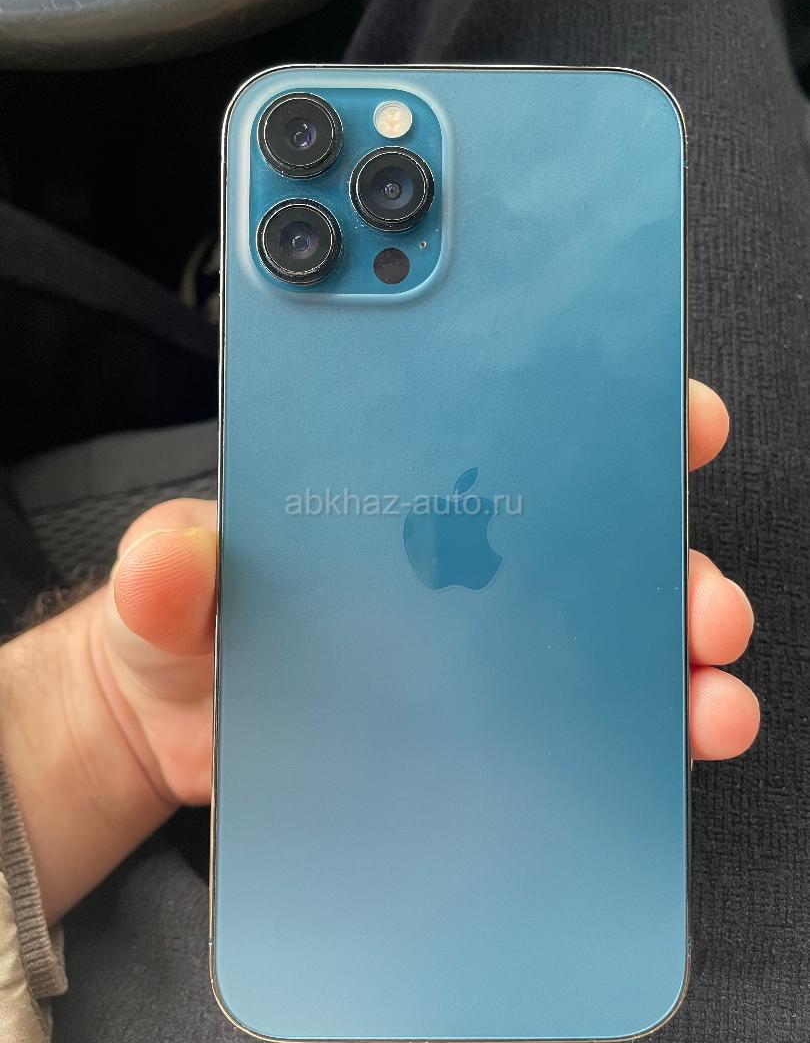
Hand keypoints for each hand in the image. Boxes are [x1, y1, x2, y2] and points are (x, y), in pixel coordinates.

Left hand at [0, 379, 756, 923]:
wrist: (175, 733)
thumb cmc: (179, 635)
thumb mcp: (163, 587)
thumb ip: (169, 562)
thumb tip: (181, 553)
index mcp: (397, 494)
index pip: (514, 431)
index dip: (603, 409)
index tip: (666, 409)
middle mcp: (459, 560)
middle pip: (596, 531)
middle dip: (670, 545)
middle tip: (694, 588)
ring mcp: (482, 640)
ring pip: (613, 626)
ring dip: (679, 644)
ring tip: (704, 683)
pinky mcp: (486, 715)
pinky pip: (585, 714)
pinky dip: (645, 726)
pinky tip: (669, 740)